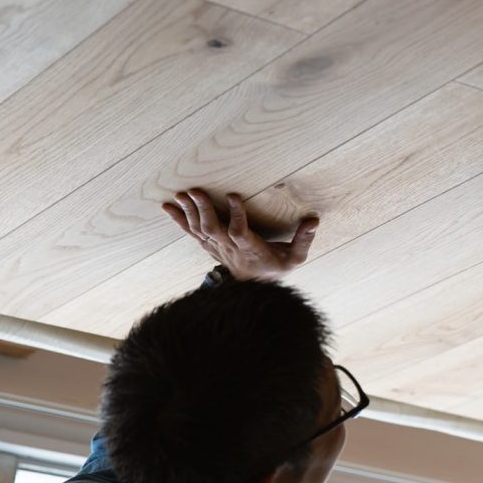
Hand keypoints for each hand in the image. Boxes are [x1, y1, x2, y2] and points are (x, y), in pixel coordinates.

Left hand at [162, 188, 318, 281]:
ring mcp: (218, 249)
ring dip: (189, 212)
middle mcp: (231, 249)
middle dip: (203, 210)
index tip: (234, 195)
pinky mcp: (210, 246)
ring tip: (181, 194)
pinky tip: (168, 207)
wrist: (254, 291)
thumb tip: (314, 220)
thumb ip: (303, 240)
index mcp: (251, 250)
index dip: (236, 216)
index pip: (240, 232)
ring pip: (200, 230)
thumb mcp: (295, 258)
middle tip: (194, 191)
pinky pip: (192, 233)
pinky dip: (179, 220)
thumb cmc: (276, 269)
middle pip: (213, 229)